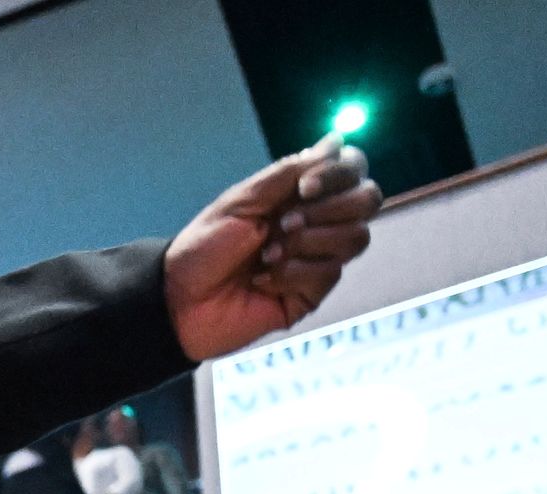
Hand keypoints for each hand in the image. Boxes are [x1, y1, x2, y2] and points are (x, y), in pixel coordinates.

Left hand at [164, 138, 381, 359]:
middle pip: (368, 200)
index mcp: (302, 194)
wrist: (178, 300)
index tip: (305, 188)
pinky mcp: (311, 293)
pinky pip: (329, 273)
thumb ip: (291, 171)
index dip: (340, 174)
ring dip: (309, 242)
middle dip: (328, 210)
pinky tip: (262, 279)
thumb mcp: (243, 200)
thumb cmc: (204, 247)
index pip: (354, 169)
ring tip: (267, 254)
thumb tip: (337, 140)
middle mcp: (317, 222)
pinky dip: (292, 272)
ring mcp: (318, 257)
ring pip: (356, 238)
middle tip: (283, 224)